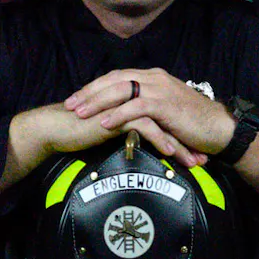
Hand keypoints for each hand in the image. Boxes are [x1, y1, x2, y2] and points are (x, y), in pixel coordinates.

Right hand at [17, 102, 205, 168]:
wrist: (56, 127)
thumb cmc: (81, 129)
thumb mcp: (112, 128)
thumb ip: (129, 127)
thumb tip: (145, 142)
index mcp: (133, 97)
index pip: (166, 114)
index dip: (182, 134)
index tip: (195, 153)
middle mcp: (132, 97)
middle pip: (169, 116)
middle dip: (187, 139)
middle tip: (201, 159)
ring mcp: (124, 103)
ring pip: (161, 121)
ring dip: (179, 142)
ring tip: (192, 162)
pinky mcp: (116, 113)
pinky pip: (144, 125)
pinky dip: (159, 139)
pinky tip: (168, 152)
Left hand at [64, 68, 234, 156]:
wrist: (220, 127)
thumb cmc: (192, 122)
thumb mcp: (165, 109)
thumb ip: (146, 106)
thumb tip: (124, 113)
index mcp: (152, 76)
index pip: (117, 76)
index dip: (95, 87)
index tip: (77, 97)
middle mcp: (154, 77)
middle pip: (114, 80)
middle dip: (89, 92)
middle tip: (69, 104)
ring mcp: (160, 89)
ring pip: (121, 90)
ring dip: (98, 102)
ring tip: (79, 114)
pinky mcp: (166, 104)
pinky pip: (137, 107)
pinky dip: (119, 114)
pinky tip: (104, 123)